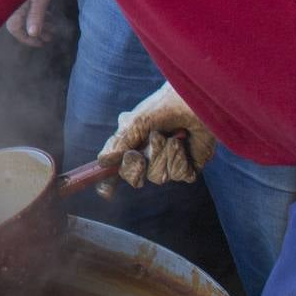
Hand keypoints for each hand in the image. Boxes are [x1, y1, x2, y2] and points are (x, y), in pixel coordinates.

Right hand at [5, 0, 51, 46]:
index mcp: (15, 6)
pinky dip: (38, 15)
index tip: (40, 44)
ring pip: (26, 16)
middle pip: (20, 23)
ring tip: (53, 28)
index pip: (15, 28)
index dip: (27, 38)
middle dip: (36, 33)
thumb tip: (33, 34)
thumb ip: (36, 16)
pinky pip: (29, 9)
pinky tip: (48, 15)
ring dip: (39, 24)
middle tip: (50, 37)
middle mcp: (14, 4)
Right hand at [98, 82, 217, 187]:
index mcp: (133, 144)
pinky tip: (184, 144)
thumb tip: (102, 161)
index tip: (105, 192)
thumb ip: (118, 143)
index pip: (119, 167)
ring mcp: (169, 162)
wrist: (193, 103)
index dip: (110, 181)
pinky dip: (180, 161)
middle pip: (135, 178)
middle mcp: (149, 156)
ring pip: (159, 177)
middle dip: (137, 165)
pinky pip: (181, 176)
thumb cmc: (163, 108)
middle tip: (139, 155)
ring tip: (170, 138)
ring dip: (162, 157)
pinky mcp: (189, 166)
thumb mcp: (135, 123)